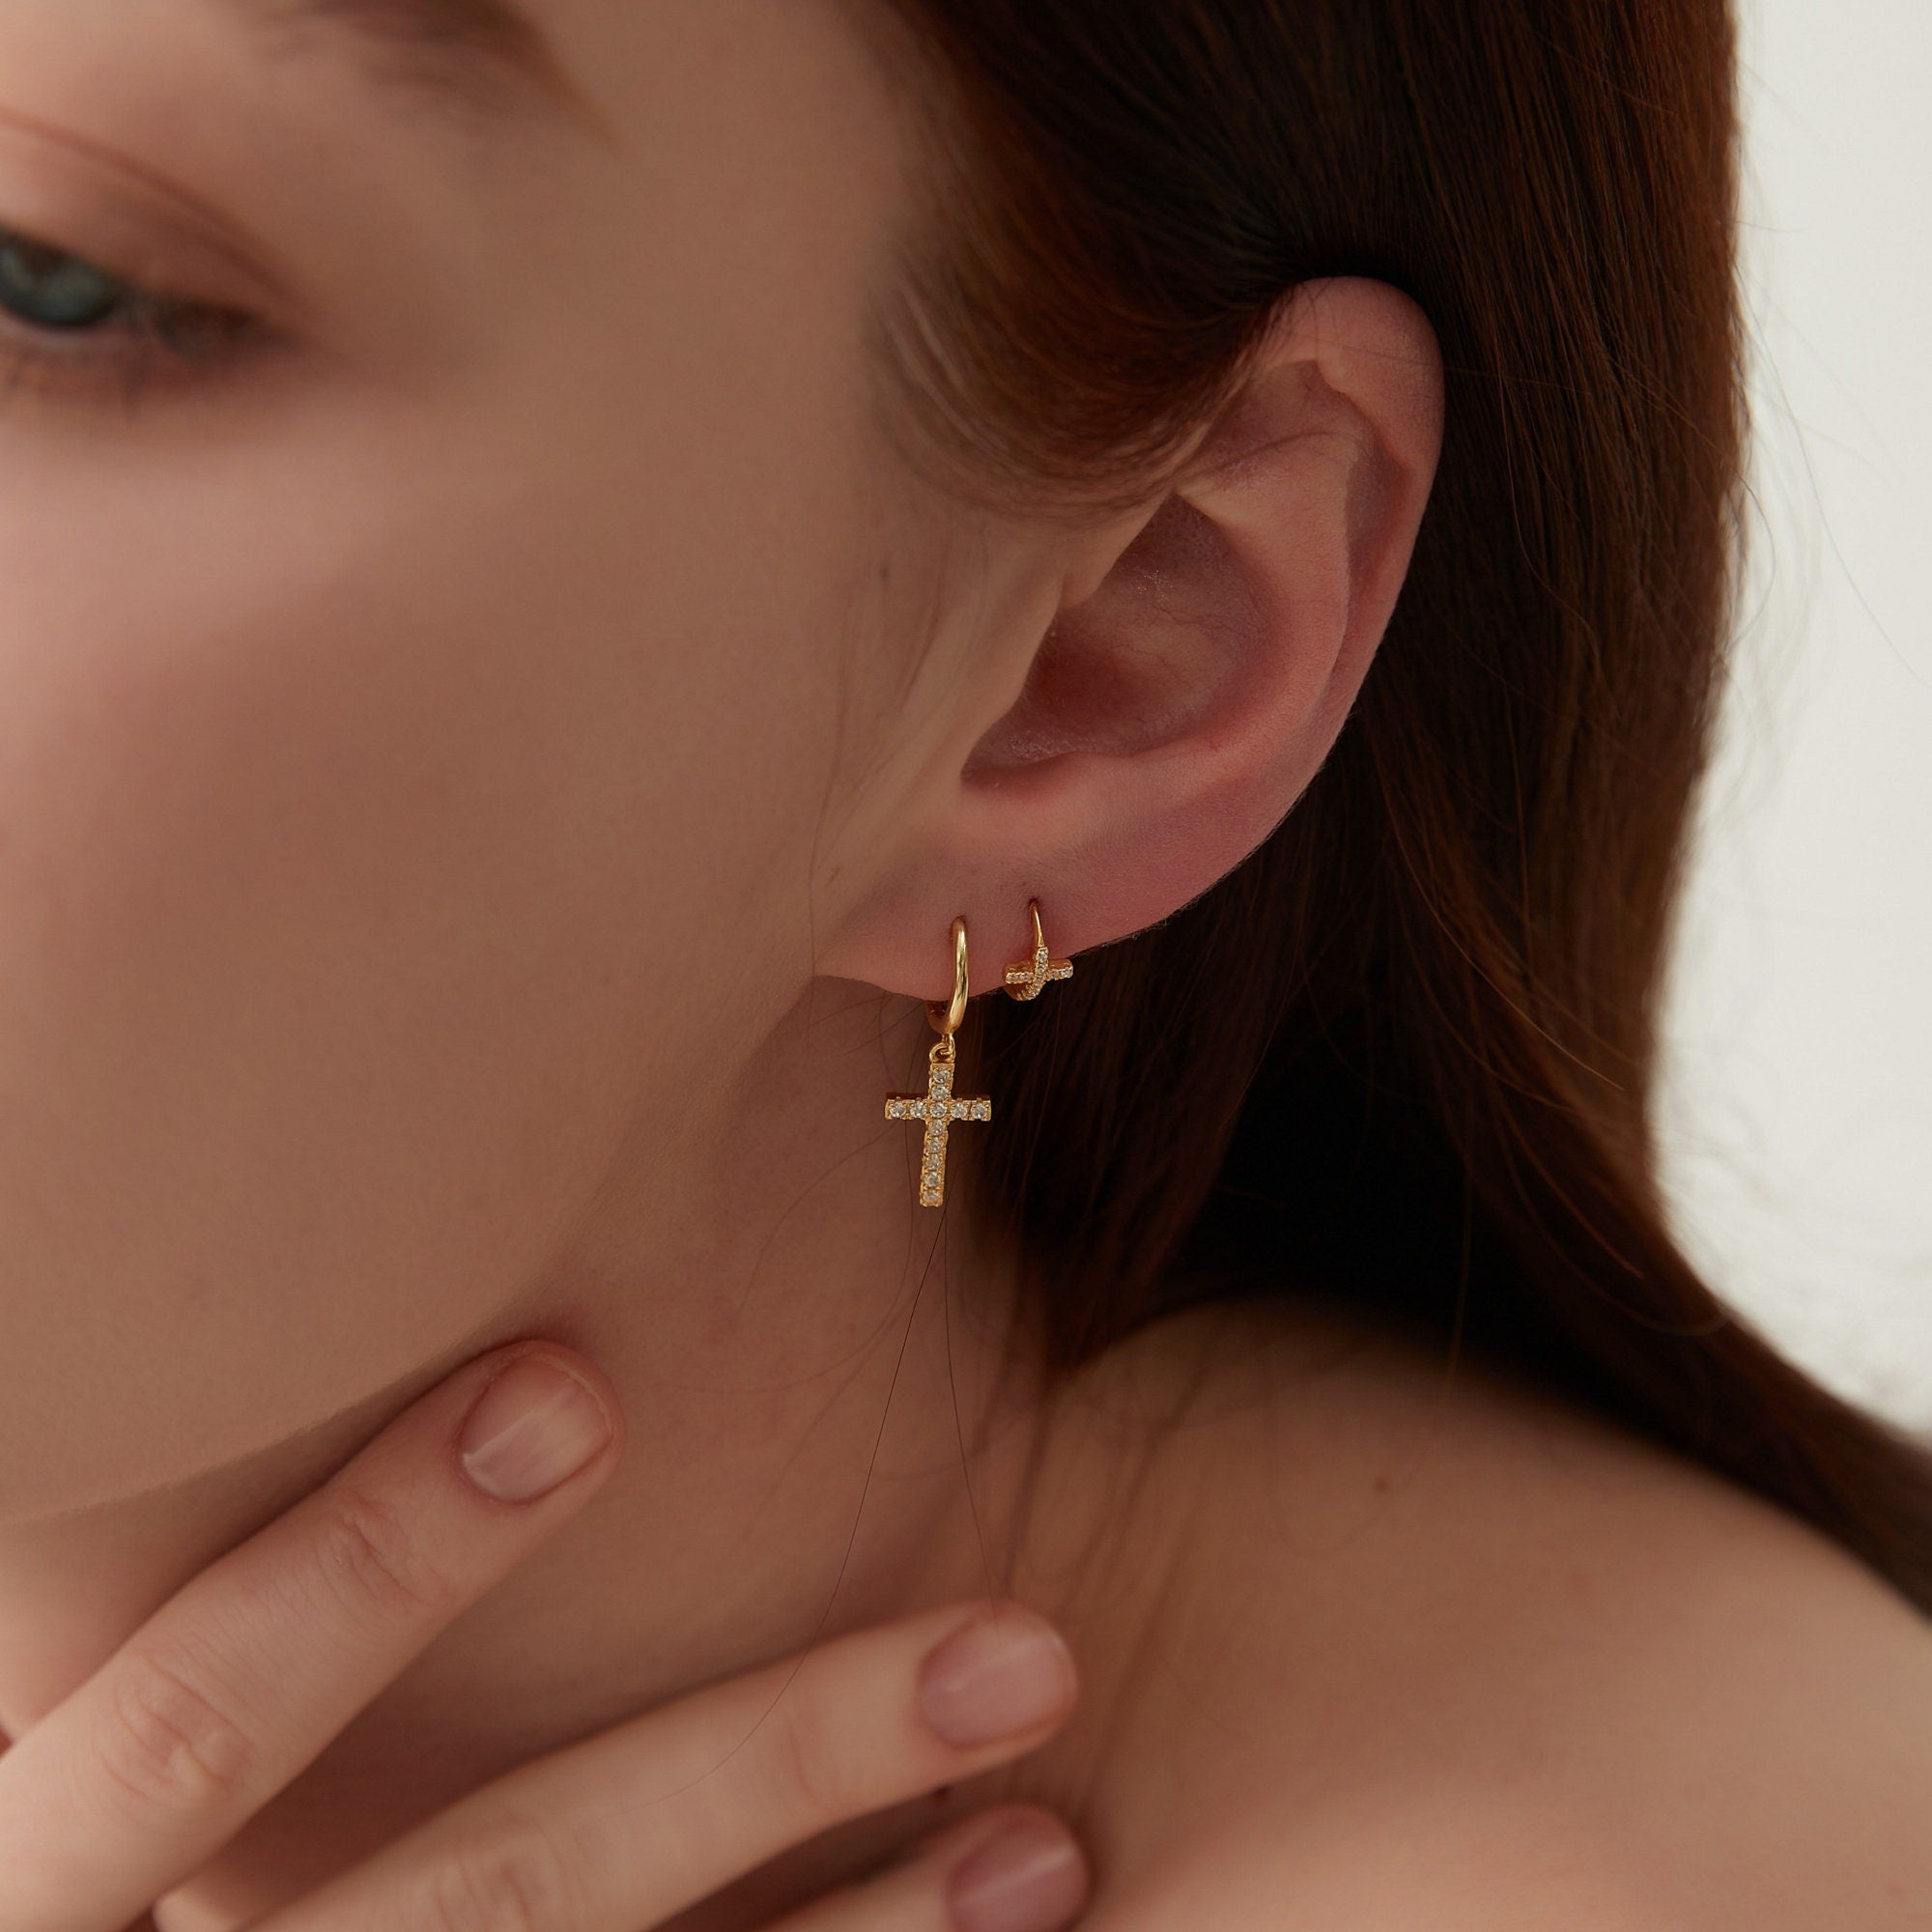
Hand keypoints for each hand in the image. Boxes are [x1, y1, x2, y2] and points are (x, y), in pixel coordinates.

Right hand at [0, 1343, 1089, 1931]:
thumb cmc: (105, 1825)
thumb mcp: (95, 1730)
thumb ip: (191, 1587)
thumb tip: (480, 1320)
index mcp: (53, 1875)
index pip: (192, 1729)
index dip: (368, 1560)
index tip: (580, 1384)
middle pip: (491, 1900)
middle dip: (762, 1771)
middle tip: (1019, 1648)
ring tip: (1053, 1839)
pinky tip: (982, 1917)